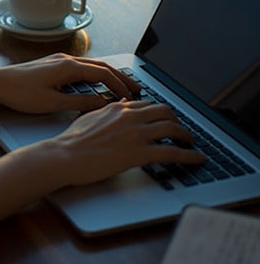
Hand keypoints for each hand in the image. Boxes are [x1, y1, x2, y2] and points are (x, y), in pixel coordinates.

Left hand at [0, 53, 139, 113]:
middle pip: (101, 66)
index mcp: (68, 67)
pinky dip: (94, 74)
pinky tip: (96, 84)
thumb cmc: (20, 93)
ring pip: (91, 65)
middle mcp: (66, 59)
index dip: (120, 85)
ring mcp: (59, 60)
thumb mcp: (52, 103)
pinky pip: (80, 67)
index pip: (103, 74)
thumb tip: (103, 103)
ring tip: (121, 87)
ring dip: (108, 75)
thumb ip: (80, 103)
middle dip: (120, 77)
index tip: (132, 97)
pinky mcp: (52, 64)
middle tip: (136, 89)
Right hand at [51, 100, 205, 185]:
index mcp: (118, 108)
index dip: (160, 112)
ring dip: (186, 136)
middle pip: (165, 112)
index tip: (165, 118)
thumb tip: (118, 106)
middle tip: (181, 129)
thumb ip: (107, 111)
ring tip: (191, 142)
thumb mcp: (89, 117)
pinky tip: (197, 158)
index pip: (147, 105)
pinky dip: (189, 155)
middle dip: (177, 120)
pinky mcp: (139, 153)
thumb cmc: (72, 140)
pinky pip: (172, 152)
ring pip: (172, 128)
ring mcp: (136, 134)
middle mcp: (130, 116)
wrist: (66, 155)